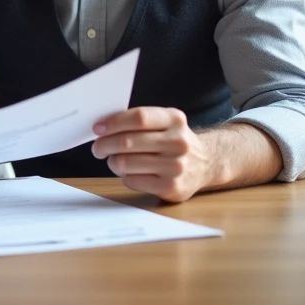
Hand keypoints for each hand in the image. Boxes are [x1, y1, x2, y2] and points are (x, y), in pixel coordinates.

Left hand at [91, 107, 213, 202]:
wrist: (206, 163)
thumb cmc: (173, 141)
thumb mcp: (165, 122)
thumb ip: (139, 121)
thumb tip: (102, 127)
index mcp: (174, 119)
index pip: (139, 117)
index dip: (113, 123)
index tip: (97, 128)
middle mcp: (178, 142)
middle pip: (128, 142)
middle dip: (104, 145)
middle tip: (98, 148)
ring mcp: (176, 166)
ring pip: (126, 163)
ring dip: (113, 162)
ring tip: (114, 160)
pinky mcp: (172, 187)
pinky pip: (132, 181)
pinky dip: (125, 177)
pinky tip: (130, 173)